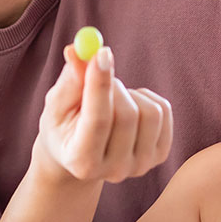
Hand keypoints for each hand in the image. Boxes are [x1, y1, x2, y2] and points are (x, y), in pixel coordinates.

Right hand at [36, 45, 172, 184]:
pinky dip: (144, 97)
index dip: (100, 84)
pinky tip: (127, 106)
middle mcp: (114, 170)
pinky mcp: (160, 155)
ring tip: (110, 98)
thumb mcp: (56, 105)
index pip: (97, 121)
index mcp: (82, 161)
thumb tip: (78, 51)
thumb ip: (69, 81)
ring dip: (128, 92)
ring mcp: (140, 165)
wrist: (80, 155)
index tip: (101, 52)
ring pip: (149, 111)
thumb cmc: (64, 127)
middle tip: (98, 70)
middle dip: (112, 84)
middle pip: (127, 115)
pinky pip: (163, 110)